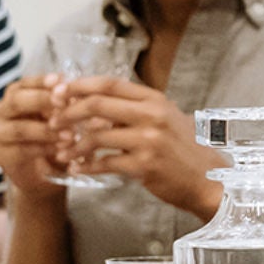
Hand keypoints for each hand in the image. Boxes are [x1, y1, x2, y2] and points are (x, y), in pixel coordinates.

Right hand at [0, 75, 68, 199]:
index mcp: (16, 96)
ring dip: (47, 131)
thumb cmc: (56, 136)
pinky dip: (45, 149)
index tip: (62, 80)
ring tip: (71, 135)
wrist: (44, 172)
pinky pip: (22, 150)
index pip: (26, 83)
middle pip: (17, 101)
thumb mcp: (63, 117)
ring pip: (19, 128)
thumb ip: (69, 106)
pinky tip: (63, 150)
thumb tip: (89, 97)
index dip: (43, 81)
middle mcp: (3, 111)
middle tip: (65, 103)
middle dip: (42, 100)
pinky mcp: (3, 155)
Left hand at [56, 78, 223, 219]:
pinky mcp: (145, 166)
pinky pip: (104, 163)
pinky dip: (86, 166)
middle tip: (54, 122)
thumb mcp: (166, 119)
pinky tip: (77, 169)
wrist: (210, 180)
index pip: (110, 83)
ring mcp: (150, 141)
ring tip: (63, 152)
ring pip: (96, 136)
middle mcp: (153, 116)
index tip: (58, 92)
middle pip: (97, 105)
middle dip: (68, 113)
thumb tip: (96, 102)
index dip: (79, 85)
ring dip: (74, 145)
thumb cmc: (185, 150)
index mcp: (156, 100)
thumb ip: (136, 110)